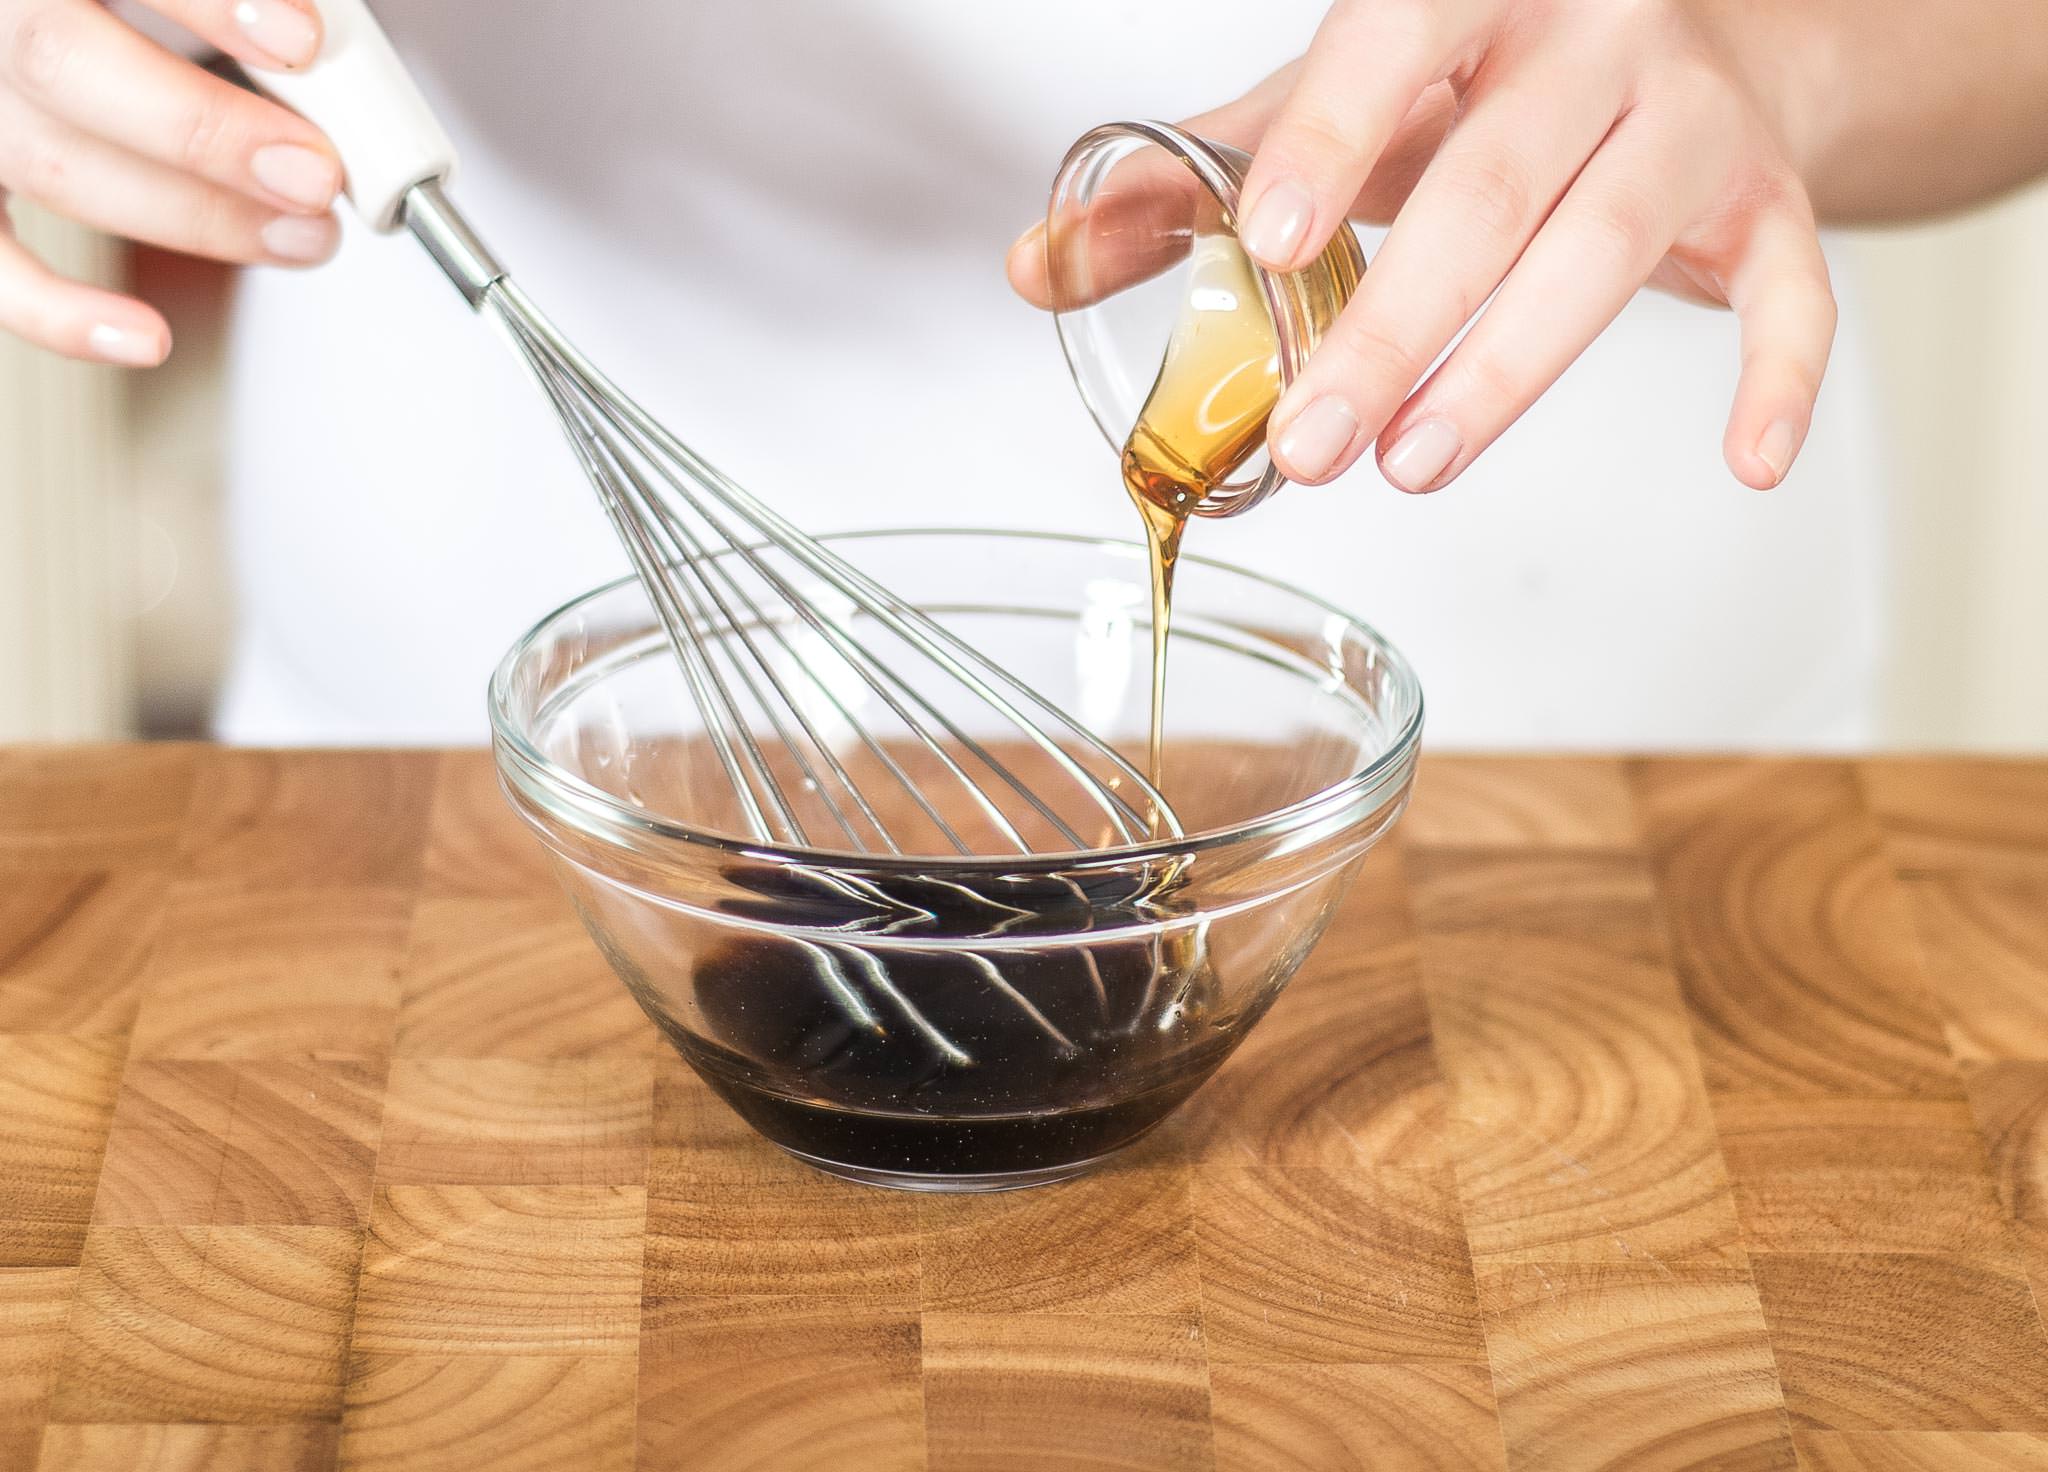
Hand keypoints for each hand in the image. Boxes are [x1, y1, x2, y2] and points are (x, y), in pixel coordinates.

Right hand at [0, 0, 337, 365]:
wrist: (30, 17)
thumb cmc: (104, 6)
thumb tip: (320, 40)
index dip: (210, 4)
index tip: (304, 42)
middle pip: (67, 65)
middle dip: (206, 130)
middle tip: (315, 173)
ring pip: (55, 166)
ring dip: (196, 216)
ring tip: (305, 236)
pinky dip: (61, 314)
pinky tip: (149, 337)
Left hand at [1017, 0, 1834, 493]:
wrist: (1683, 53)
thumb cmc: (1478, 84)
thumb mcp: (1333, 106)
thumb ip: (1191, 179)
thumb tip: (1037, 266)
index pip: (1390, 48)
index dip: (1329, 143)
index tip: (1264, 240)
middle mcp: (1593, 34)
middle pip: (1491, 189)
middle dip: (1393, 327)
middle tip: (1309, 443)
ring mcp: (1691, 117)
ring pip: (1610, 249)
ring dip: (1511, 372)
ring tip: (1415, 465)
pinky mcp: (1769, 200)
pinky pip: (1798, 292)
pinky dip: (1779, 379)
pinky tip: (1745, 464)